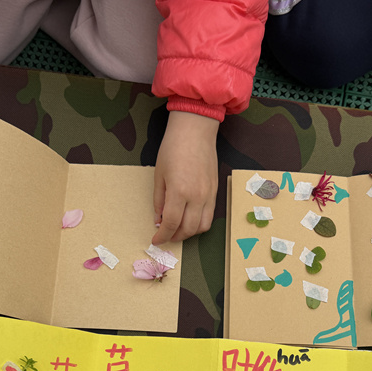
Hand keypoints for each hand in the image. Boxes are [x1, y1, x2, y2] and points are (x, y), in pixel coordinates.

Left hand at [151, 111, 218, 244]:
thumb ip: (159, 200)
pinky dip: (199, 223)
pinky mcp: (216, 191)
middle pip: (188, 229)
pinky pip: (210, 215)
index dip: (162, 235)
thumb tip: (159, 219)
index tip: (156, 240)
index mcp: (179, 191)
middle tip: (165, 236)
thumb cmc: (173, 148)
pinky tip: (189, 218)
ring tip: (178, 229)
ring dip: (189, 232)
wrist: (195, 130)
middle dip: (175, 237)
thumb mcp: (159, 174)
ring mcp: (209, 194)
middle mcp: (197, 196)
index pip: (171, 223)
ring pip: (202, 226)